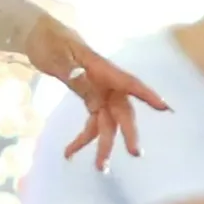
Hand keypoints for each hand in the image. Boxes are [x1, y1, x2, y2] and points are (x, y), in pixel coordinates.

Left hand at [24, 13, 170, 169]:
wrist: (38, 36)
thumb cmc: (50, 40)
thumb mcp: (58, 55)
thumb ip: (73, 73)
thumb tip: (88, 90)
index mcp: (102, 68)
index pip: (128, 82)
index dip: (147, 94)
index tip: (165, 108)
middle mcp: (106, 83)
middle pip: (122, 111)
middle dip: (128, 132)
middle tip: (134, 152)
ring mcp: (100, 93)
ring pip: (107, 123)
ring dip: (103, 145)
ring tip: (101, 168)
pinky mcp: (90, 100)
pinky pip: (91, 123)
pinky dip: (82, 139)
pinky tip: (69, 154)